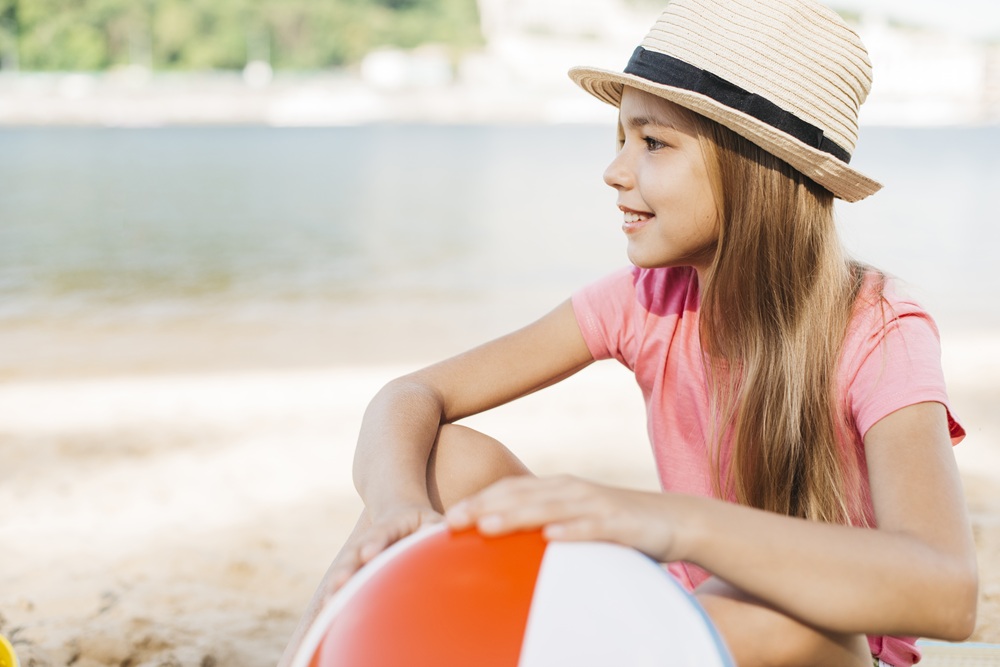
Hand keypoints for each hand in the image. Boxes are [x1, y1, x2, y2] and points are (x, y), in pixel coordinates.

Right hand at [325, 503, 442, 597]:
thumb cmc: (421, 523)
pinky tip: (330, 609)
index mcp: (390, 524)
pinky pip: (345, 581)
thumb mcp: (430, 519)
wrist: (400, 513)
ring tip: (330, 602)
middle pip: (356, 552)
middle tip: (341, 581)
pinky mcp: (357, 568)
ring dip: (338, 584)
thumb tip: (427, 535)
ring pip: (347, 567)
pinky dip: (337, 593)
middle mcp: (370, 539)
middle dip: (348, 567)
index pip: (381, 532)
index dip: (374, 543)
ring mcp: (360, 554)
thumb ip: (431, 526)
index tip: (368, 555)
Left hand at [445, 475, 686, 561]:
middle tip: (450, 521)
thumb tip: (503, 542)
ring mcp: (596, 504)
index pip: (510, 490)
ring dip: (517, 515)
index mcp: (557, 488)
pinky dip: (572, 531)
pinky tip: (552, 538)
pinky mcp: (621, 523)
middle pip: (521, 495)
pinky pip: (593, 527)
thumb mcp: (575, 520)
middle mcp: (572, 490)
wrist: (675, 520)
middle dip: (484, 506)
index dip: (478, 500)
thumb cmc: (616, 525)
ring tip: (487, 526)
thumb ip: (542, 525)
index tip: (445, 518)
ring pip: (550, 508)